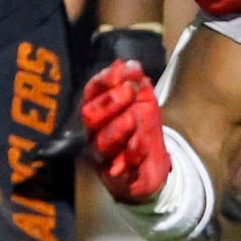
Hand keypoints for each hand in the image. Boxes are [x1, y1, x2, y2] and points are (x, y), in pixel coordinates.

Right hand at [82, 58, 167, 200]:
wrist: (150, 170)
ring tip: (133, 118)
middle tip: (129, 91)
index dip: (105, 79)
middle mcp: (95, 133)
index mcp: (99, 112)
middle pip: (90, 116)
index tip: (125, 70)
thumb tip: (130, 64)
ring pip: (103, 141)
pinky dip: (132, 153)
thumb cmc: (142, 131)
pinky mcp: (118, 177)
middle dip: (110, 101)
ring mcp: (104, 156)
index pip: (92, 92)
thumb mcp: (144, 104)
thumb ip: (137, 85)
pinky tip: (140, 142)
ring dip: (120, 126)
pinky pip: (121, 167)